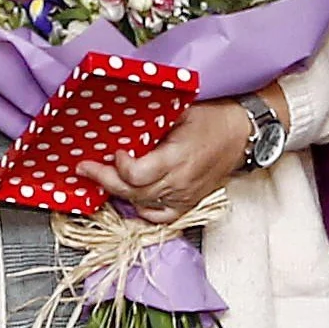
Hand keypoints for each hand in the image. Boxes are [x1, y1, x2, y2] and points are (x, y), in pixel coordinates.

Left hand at [80, 102, 251, 222]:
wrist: (242, 135)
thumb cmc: (213, 119)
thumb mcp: (180, 110)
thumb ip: (151, 120)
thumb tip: (120, 120)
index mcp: (178, 157)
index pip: (137, 174)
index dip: (119, 165)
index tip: (113, 151)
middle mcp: (180, 182)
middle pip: (133, 191)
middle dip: (105, 179)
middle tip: (85, 168)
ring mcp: (184, 196)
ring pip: (141, 204)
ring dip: (118, 193)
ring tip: (102, 178)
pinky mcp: (188, 203)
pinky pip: (158, 217)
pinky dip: (141, 210)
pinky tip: (129, 199)